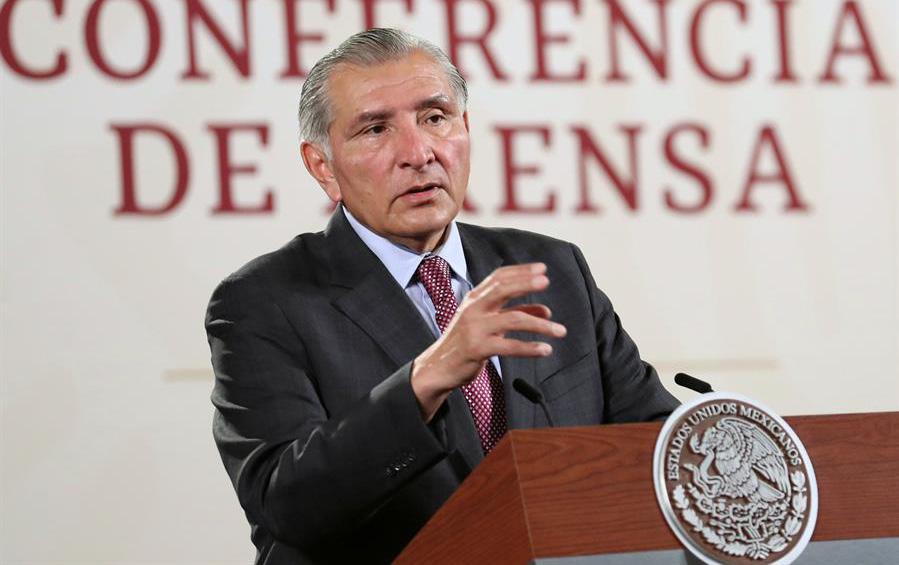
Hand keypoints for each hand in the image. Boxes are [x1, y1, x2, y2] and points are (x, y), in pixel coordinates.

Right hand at [411, 262, 566, 420]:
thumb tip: (546, 312)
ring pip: (513, 319)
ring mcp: (475, 328)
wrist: (439, 367)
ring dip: (540, 325)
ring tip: (560, 331)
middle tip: (546, 281)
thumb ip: (515, 314)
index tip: (542, 269)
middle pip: (502, 289)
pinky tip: (545, 349)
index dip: (521, 271)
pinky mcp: (478, 349)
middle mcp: (474, 309)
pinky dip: (530, 348)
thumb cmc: (466, 342)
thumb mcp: (489, 323)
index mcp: (475, 299)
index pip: (498, 277)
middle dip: (525, 283)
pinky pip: (509, 346)